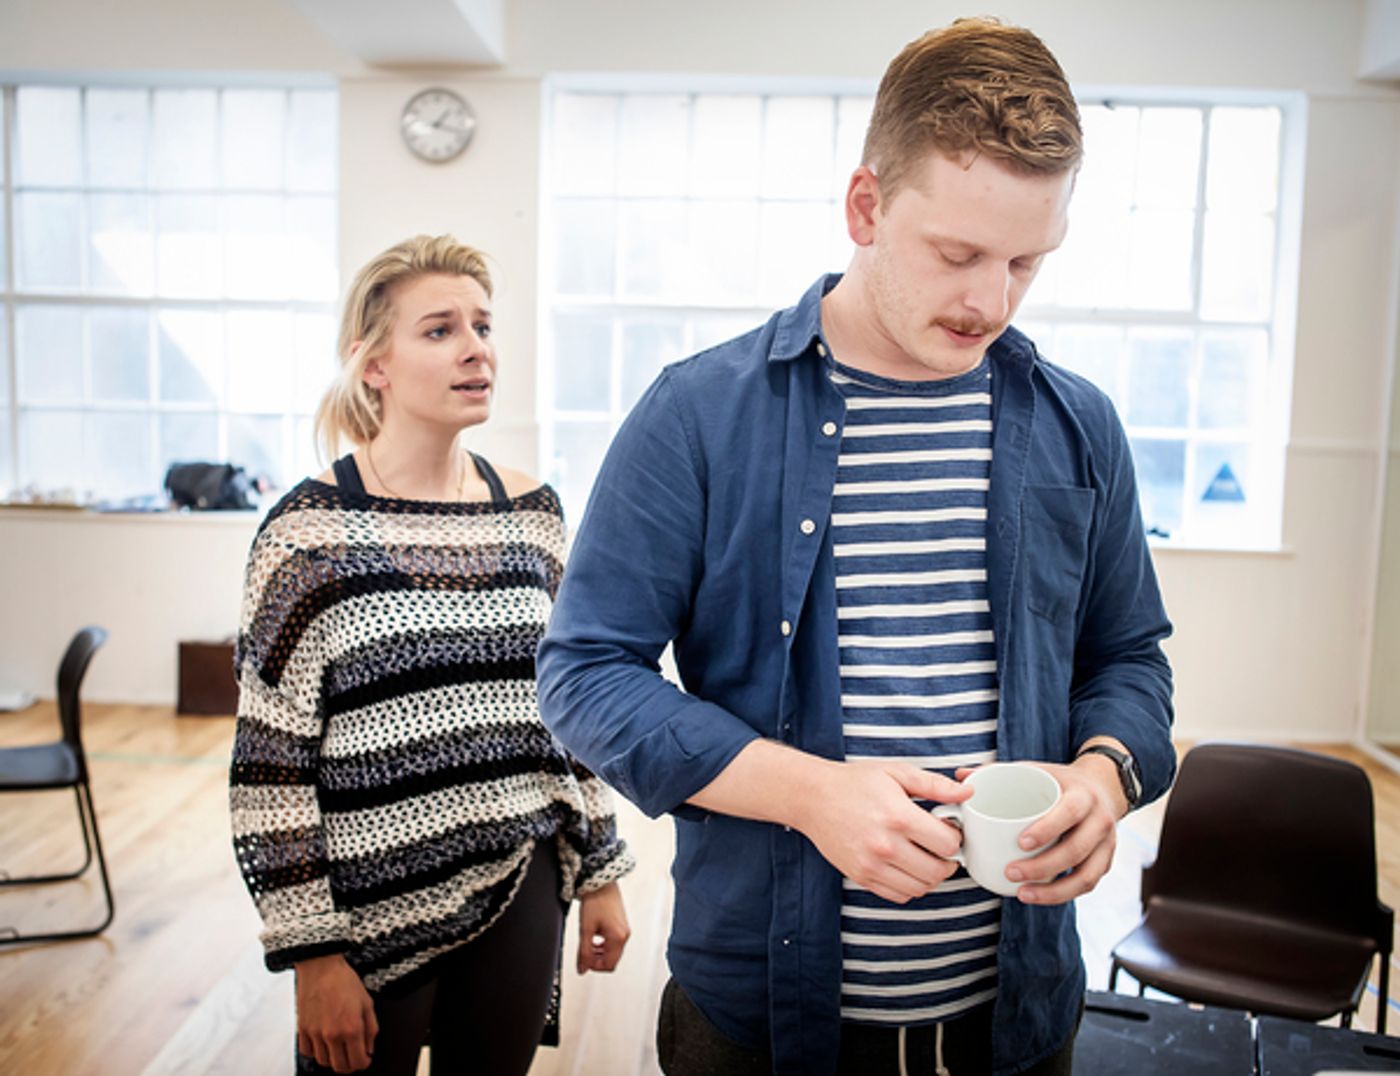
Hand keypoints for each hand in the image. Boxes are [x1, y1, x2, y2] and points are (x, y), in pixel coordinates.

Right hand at [294, 954, 377, 1072]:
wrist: (321, 967)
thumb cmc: (344, 981)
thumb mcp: (367, 1003)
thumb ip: (371, 1030)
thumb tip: (369, 1049)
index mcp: (352, 1028)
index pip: (358, 1062)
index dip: (364, 1063)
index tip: (365, 1058)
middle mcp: (332, 1034)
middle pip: (340, 1067)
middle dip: (350, 1065)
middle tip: (353, 1056)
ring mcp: (315, 1034)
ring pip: (324, 1062)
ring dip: (333, 1058)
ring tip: (339, 1047)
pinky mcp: (302, 1029)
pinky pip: (308, 1052)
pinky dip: (316, 1051)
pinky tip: (323, 1041)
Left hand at [577, 881, 629, 973]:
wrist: (601, 882)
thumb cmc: (595, 900)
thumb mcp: (585, 929)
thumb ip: (584, 952)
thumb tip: (582, 969)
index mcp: (618, 937)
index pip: (609, 965)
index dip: (594, 966)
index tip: (584, 962)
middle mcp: (624, 935)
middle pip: (612, 959)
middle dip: (597, 960)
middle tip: (584, 954)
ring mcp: (624, 929)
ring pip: (612, 951)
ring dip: (599, 952)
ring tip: (587, 944)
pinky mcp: (621, 924)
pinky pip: (613, 942)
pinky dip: (603, 944)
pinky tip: (593, 937)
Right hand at [794, 760, 970, 903]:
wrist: (813, 798)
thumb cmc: (855, 782)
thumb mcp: (896, 773)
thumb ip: (935, 785)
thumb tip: (967, 793)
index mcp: (898, 816)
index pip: (947, 844)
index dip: (955, 837)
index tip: (948, 829)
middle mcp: (885, 845)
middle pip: (938, 871)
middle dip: (948, 861)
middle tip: (941, 847)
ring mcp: (871, 865)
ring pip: (920, 888)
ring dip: (930, 876)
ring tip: (925, 857)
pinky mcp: (861, 877)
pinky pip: (899, 896)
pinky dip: (910, 886)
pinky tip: (906, 866)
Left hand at [960, 755, 1122, 905]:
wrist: (1101, 789)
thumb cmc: (1059, 782)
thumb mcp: (1036, 770)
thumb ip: (999, 771)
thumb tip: (961, 776)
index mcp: (1083, 795)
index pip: (1069, 812)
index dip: (1047, 828)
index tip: (1020, 842)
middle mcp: (1100, 820)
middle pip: (1076, 849)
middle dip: (1042, 866)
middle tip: (1010, 872)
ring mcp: (1107, 844)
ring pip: (1086, 875)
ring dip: (1054, 891)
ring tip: (1023, 894)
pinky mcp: (1105, 862)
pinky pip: (1087, 884)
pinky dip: (1063, 895)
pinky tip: (1039, 896)